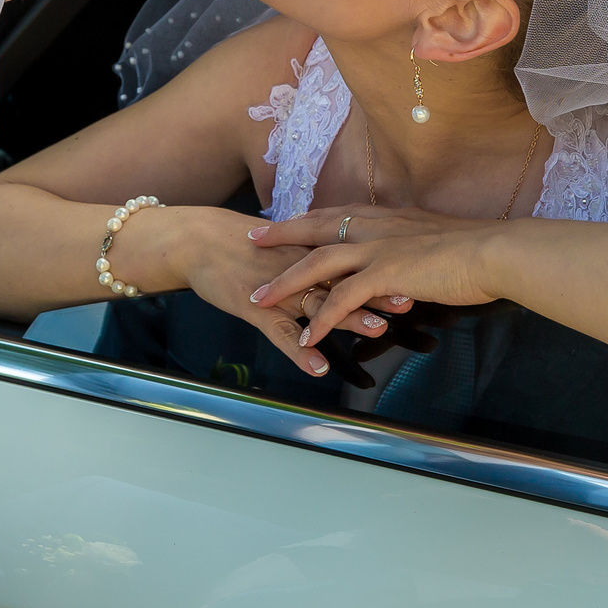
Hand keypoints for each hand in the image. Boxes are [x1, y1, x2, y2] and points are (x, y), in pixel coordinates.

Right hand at [127, 205, 400, 379]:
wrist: (197, 240)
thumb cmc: (239, 244)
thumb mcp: (283, 244)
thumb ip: (314, 255)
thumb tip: (343, 264)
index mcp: (307, 250)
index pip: (351, 256)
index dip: (382, 263)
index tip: (411, 268)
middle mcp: (298, 267)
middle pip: (343, 278)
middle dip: (377, 290)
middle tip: (409, 299)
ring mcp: (277, 289)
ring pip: (318, 303)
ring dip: (348, 317)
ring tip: (378, 330)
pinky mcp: (254, 308)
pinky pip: (280, 333)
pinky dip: (299, 350)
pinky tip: (316, 366)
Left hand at [246, 202, 505, 346]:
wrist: (495, 252)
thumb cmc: (475, 249)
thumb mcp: (434, 238)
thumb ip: (412, 243)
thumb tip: (407, 252)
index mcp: (386, 217)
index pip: (335, 213)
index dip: (306, 217)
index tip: (282, 219)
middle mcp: (376, 226)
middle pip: (315, 229)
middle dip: (280, 235)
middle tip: (250, 240)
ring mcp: (377, 249)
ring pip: (317, 264)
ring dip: (286, 283)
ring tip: (260, 299)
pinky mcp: (385, 274)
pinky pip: (342, 299)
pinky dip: (321, 319)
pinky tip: (306, 337)